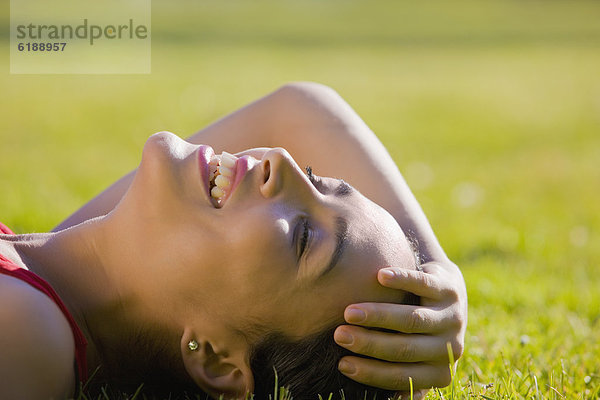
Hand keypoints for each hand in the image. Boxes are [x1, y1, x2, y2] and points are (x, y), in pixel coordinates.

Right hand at [333, 261, 466, 393]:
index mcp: (439, 371)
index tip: (342, 363)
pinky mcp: (449, 288)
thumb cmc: (420, 331)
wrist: (447, 291)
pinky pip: (422, 284)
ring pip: (412, 319)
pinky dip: (401, 280)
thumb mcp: (418, 358)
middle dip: (369, 343)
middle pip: (405, 348)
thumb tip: (377, 398)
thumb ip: (403, 375)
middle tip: (339, 335)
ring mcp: (451, 316)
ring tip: (349, 312)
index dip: (370, 372)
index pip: (402, 376)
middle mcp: (449, 346)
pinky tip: (379, 277)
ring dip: (378, 316)